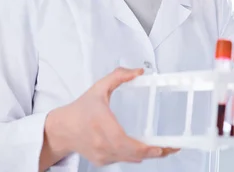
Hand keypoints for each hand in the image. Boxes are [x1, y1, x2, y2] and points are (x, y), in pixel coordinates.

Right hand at [43, 67, 178, 167]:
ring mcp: (101, 155)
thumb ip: (118, 77)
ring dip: (147, 155)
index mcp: (102, 125)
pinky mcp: (102, 161)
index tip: (160, 147)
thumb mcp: (98, 88)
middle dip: (154, 153)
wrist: (61, 129)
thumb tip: (139, 72)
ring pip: (129, 159)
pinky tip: (146, 149)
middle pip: (132, 155)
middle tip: (171, 147)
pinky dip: (134, 155)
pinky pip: (123, 160)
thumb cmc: (80, 109)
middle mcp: (101, 144)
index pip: (125, 143)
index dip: (144, 148)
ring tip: (165, 149)